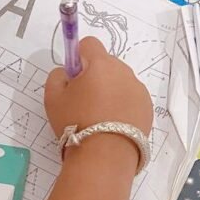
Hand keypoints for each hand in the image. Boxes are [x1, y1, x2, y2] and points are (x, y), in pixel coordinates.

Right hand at [45, 37, 153, 160]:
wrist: (105, 156)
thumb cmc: (75, 123)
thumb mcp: (52, 98)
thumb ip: (57, 76)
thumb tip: (68, 72)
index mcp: (101, 64)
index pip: (89, 43)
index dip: (79, 56)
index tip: (74, 77)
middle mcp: (124, 71)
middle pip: (106, 63)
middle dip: (95, 75)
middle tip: (83, 101)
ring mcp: (139, 90)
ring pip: (120, 81)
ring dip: (110, 90)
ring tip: (99, 117)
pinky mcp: (148, 107)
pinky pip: (131, 98)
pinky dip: (122, 105)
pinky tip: (113, 125)